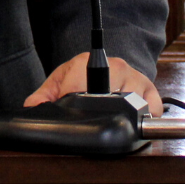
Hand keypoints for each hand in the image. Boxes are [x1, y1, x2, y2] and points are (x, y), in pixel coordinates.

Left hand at [24, 52, 162, 115]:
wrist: (108, 67)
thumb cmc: (82, 77)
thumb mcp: (59, 83)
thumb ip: (43, 96)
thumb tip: (33, 108)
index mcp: (87, 63)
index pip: (78, 88)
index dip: (71, 104)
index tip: (68, 115)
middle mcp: (115, 67)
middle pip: (108, 98)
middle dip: (97, 112)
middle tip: (92, 118)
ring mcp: (135, 78)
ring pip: (131, 105)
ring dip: (121, 116)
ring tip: (111, 118)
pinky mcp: (151, 91)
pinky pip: (151, 111)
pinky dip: (143, 119)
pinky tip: (131, 120)